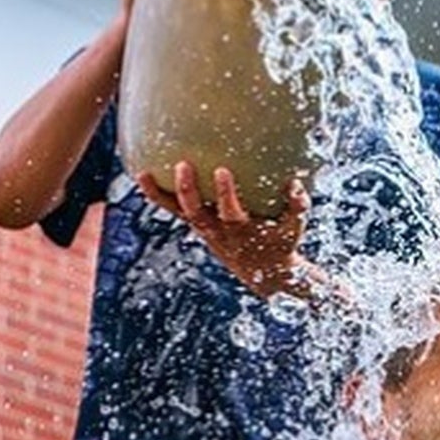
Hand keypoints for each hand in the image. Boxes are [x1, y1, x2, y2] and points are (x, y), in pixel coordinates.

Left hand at [139, 161, 311, 295]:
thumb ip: (297, 205)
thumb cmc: (282, 244)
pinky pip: (175, 212)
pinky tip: (144, 176)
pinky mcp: (198, 227)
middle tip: (183, 164)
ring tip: (142, 174)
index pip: (230, 212)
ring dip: (160, 195)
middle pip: (197, 214)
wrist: (266, 275)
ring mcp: (205, 230)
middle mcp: (218, 232)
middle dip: (188, 191)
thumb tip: (294, 181)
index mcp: (241, 231)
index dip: (225, 194)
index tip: (222, 170)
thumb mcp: (295, 228)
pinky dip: (159, 197)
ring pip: (179, 214)